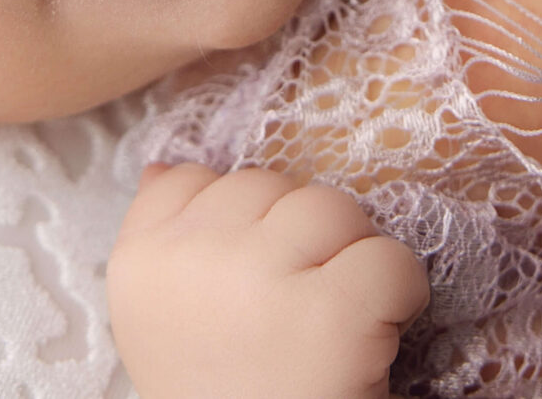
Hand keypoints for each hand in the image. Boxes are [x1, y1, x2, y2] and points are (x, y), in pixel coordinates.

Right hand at [109, 163, 429, 398]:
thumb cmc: (218, 397)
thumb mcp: (158, 322)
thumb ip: (160, 239)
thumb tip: (165, 166)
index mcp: (140, 261)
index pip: (193, 178)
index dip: (238, 225)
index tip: (246, 282)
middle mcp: (193, 257)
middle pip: (270, 185)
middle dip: (296, 236)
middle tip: (294, 309)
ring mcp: (262, 276)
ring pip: (332, 208)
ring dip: (347, 257)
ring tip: (333, 318)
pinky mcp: (334, 310)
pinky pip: (390, 258)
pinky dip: (401, 295)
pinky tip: (375, 336)